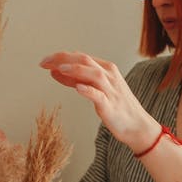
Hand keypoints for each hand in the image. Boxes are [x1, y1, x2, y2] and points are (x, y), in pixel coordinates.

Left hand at [40, 52, 157, 152]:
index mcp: (105, 69)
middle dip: (62, 59)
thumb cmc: (115, 107)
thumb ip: (76, 79)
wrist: (137, 125)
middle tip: (44, 63)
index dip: (61, 56)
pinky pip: (99, 95)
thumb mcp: (93, 88)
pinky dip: (88, 90)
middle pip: (84, 60)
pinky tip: (78, 88)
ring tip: (59, 69)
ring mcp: (111, 90)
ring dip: (75, 70)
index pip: (80, 56)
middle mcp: (109, 76)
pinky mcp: (111, 105)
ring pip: (93, 74)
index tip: (44, 61)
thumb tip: (56, 70)